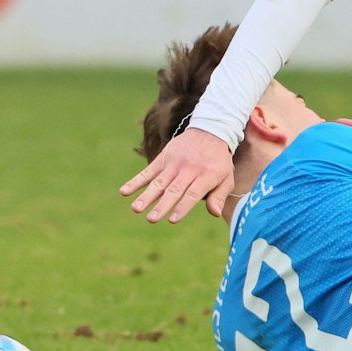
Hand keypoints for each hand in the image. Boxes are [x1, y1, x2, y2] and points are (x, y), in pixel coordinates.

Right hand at [119, 127, 233, 222]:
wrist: (210, 130)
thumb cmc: (218, 161)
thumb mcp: (227, 177)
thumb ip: (220, 195)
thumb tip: (215, 213)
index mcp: (206, 175)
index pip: (192, 193)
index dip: (182, 206)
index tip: (172, 220)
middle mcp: (188, 169)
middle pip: (173, 189)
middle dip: (162, 205)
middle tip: (151, 219)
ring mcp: (174, 163)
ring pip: (159, 182)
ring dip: (146, 196)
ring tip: (136, 208)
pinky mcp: (163, 158)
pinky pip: (148, 171)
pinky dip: (136, 181)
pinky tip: (124, 191)